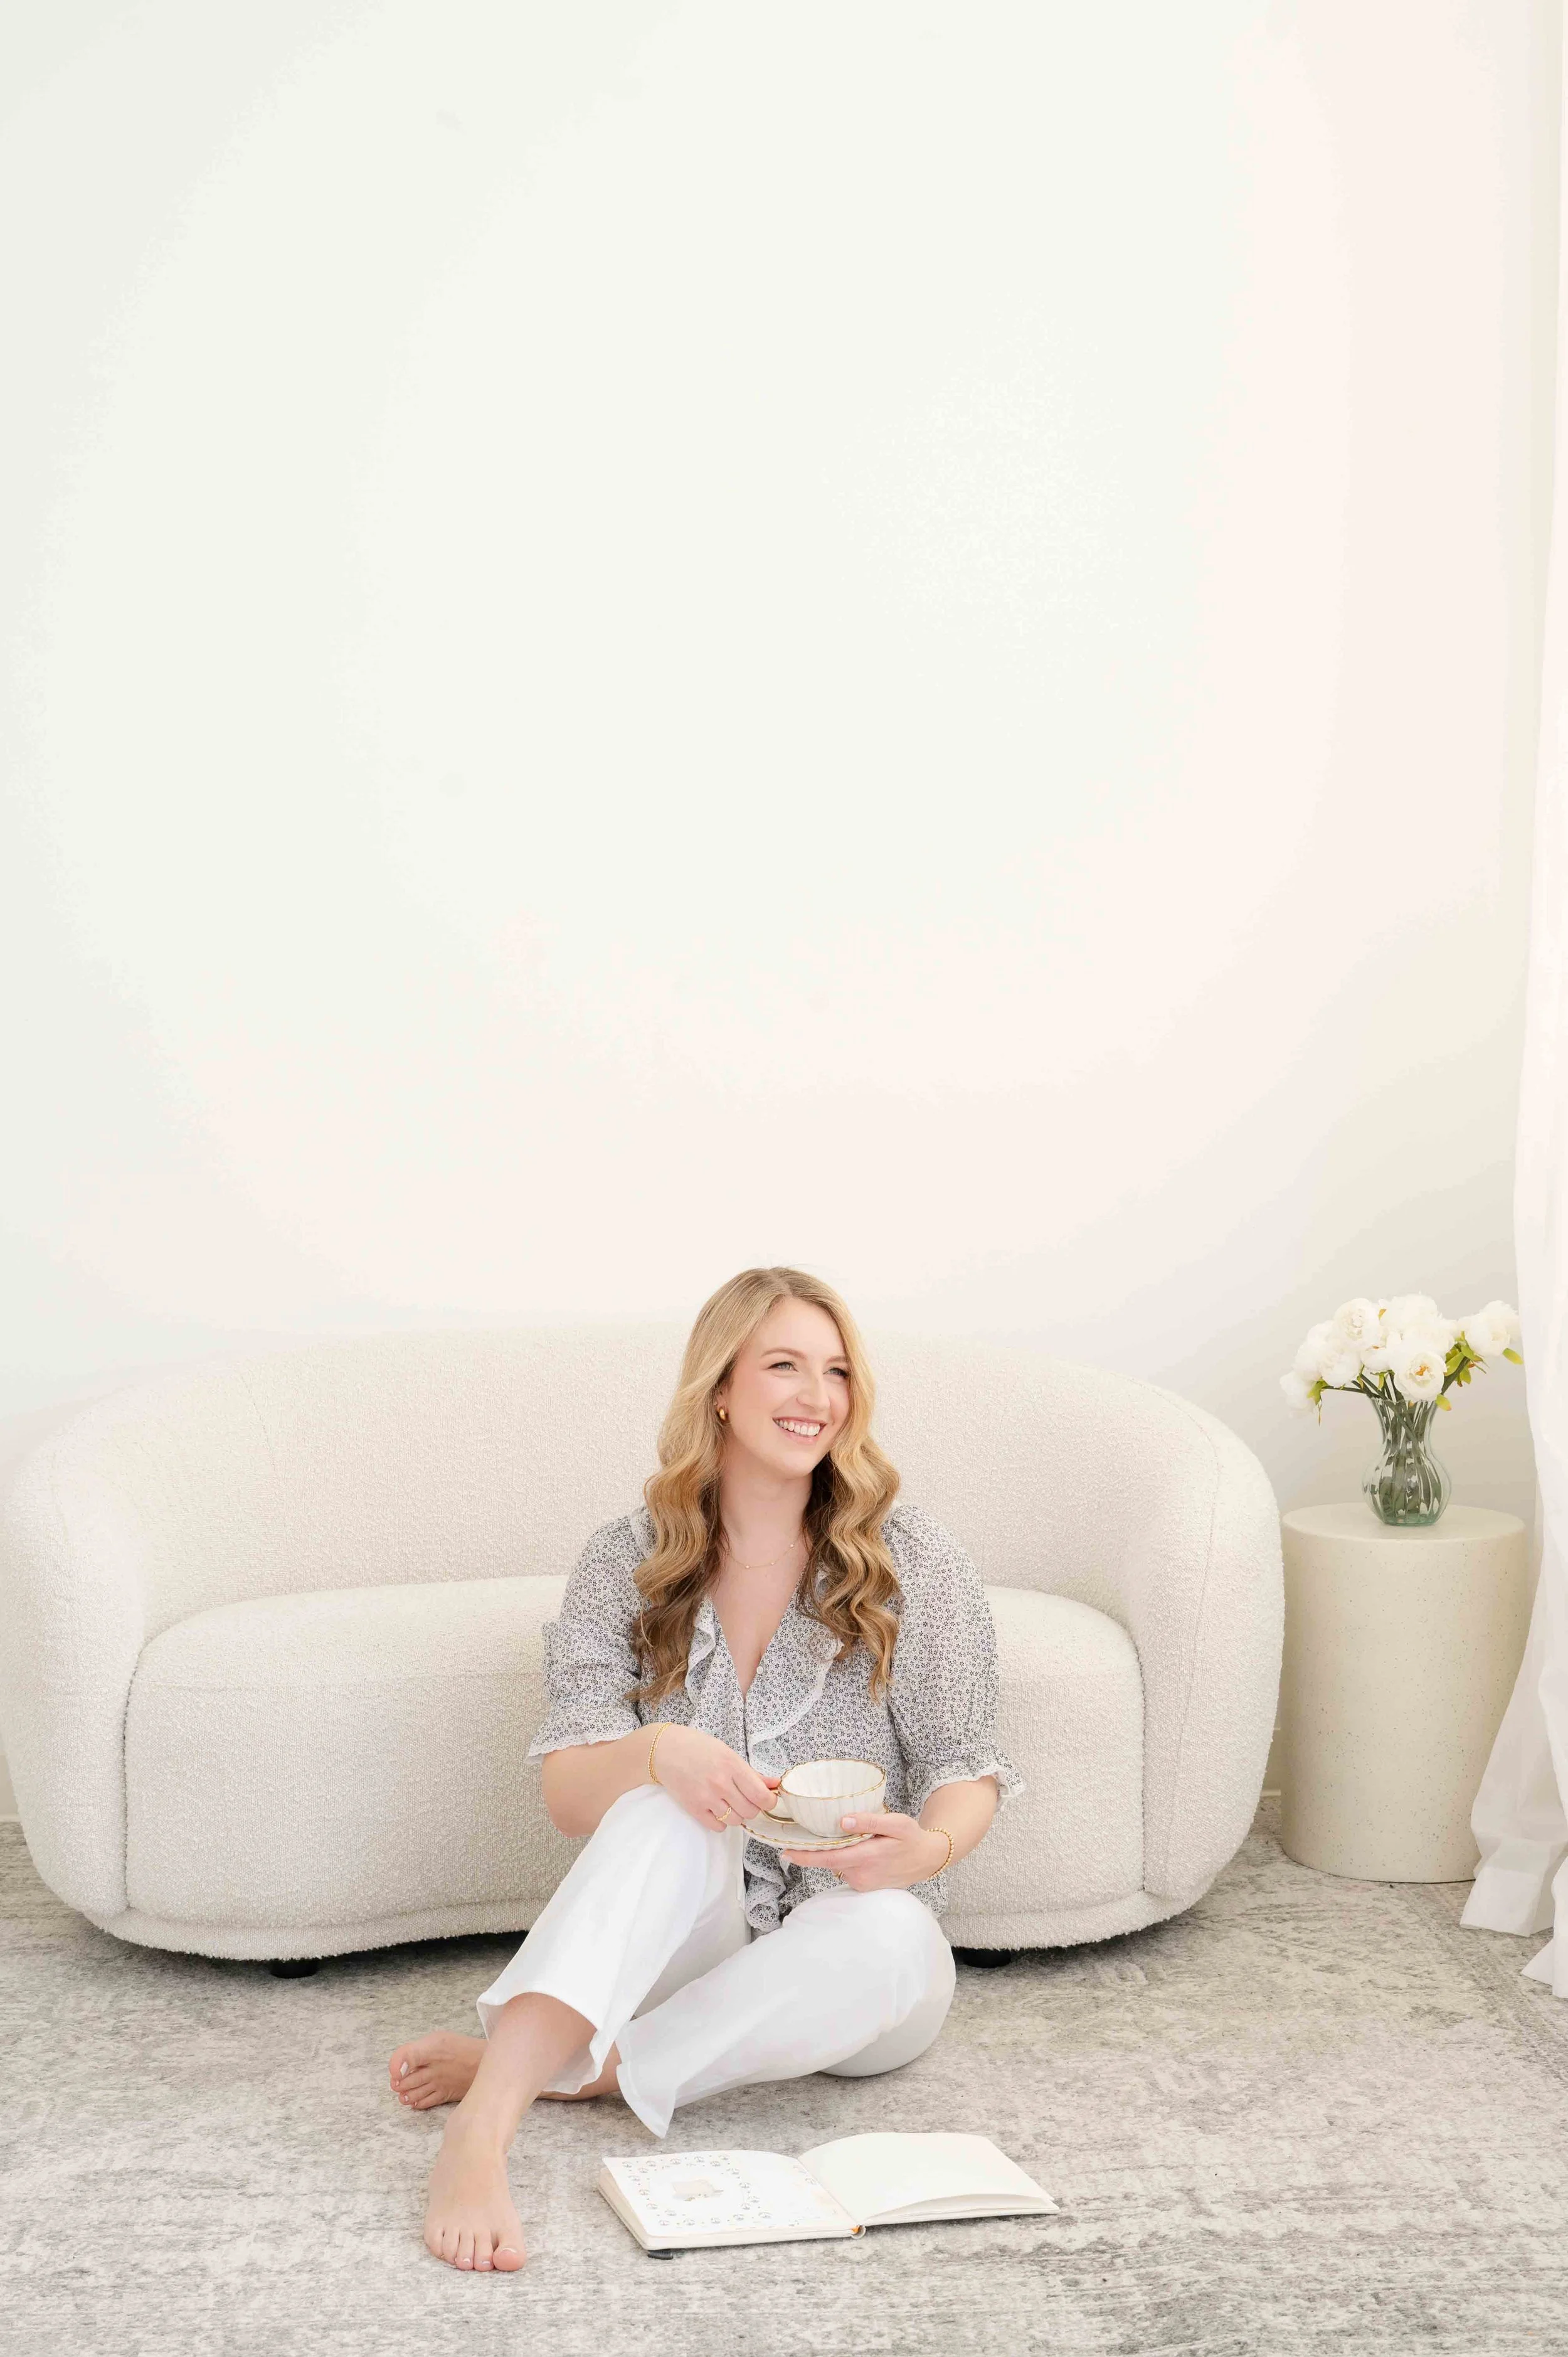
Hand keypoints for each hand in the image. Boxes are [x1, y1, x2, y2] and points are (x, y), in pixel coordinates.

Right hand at [651, 1724, 779, 1830]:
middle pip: (751, 1811)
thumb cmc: (698, 1748)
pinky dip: (722, 1821)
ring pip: (736, 1820)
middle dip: (753, 1807)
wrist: (664, 1751)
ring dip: (737, 1814)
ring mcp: (706, 1797)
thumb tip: (776, 1784)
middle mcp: (720, 1783)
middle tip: (745, 1798)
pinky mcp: (694, 1809)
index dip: (770, 1801)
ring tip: (729, 1801)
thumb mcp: (728, 1753)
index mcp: (732, 1765)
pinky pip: (718, 1826)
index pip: (761, 1795)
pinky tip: (717, 1808)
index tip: (768, 1799)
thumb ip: (752, 1773)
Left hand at [781, 1810, 948, 1891]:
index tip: (785, 1851)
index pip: (829, 1858)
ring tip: (842, 1836)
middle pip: (830, 1861)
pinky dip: (845, 1860)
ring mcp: (863, 1883)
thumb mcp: (896, 1823)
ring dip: (834, 1853)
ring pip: (838, 1866)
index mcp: (867, 1857)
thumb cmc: (911, 1838)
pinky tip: (855, 1848)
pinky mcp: (865, 1886)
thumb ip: (869, 1821)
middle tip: (801, 1836)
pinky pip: (847, 1871)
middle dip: (815, 1851)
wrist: (928, 1859)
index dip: (805, 1856)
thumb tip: (842, 1820)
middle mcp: (862, 1875)